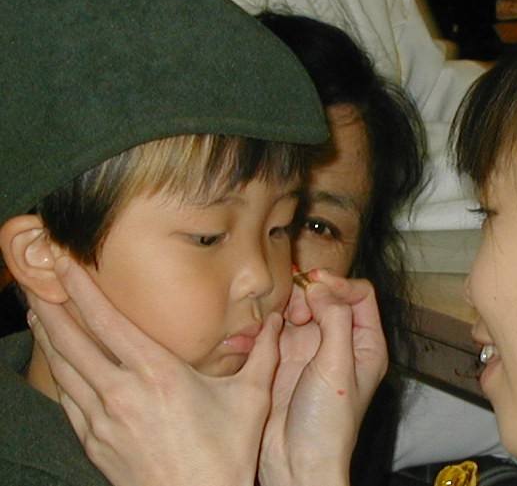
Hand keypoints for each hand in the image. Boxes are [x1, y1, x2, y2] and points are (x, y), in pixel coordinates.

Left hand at [28, 256, 280, 485]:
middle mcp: (122, 393)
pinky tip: (59, 364)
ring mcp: (103, 421)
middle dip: (50, 307)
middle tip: (36, 281)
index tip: (64, 264)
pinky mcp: (95, 443)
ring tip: (39, 315)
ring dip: (49, 338)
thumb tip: (279, 320)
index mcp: (158, 374)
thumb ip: (264, 354)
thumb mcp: (251, 399)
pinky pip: (69, 400)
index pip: (107, 321)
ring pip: (63, 370)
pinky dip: (59, 374)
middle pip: (71, 342)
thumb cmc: (226, 455)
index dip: (80, 289)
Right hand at [259, 270, 387, 485]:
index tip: (314, 283)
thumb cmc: (328, 424)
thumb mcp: (338, 365)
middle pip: (324, 296)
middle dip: (307, 296)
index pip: (358, 294)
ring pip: (297, 308)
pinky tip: (249, 334)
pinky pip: (271, 329)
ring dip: (282, 308)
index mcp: (364, 343)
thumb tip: (319, 286)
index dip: (338, 283)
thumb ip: (334, 318)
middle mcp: (337, 341)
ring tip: (272, 322)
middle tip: (295, 314)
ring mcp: (309, 348)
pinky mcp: (282, 357)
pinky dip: (260, 326)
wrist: (294, 462)